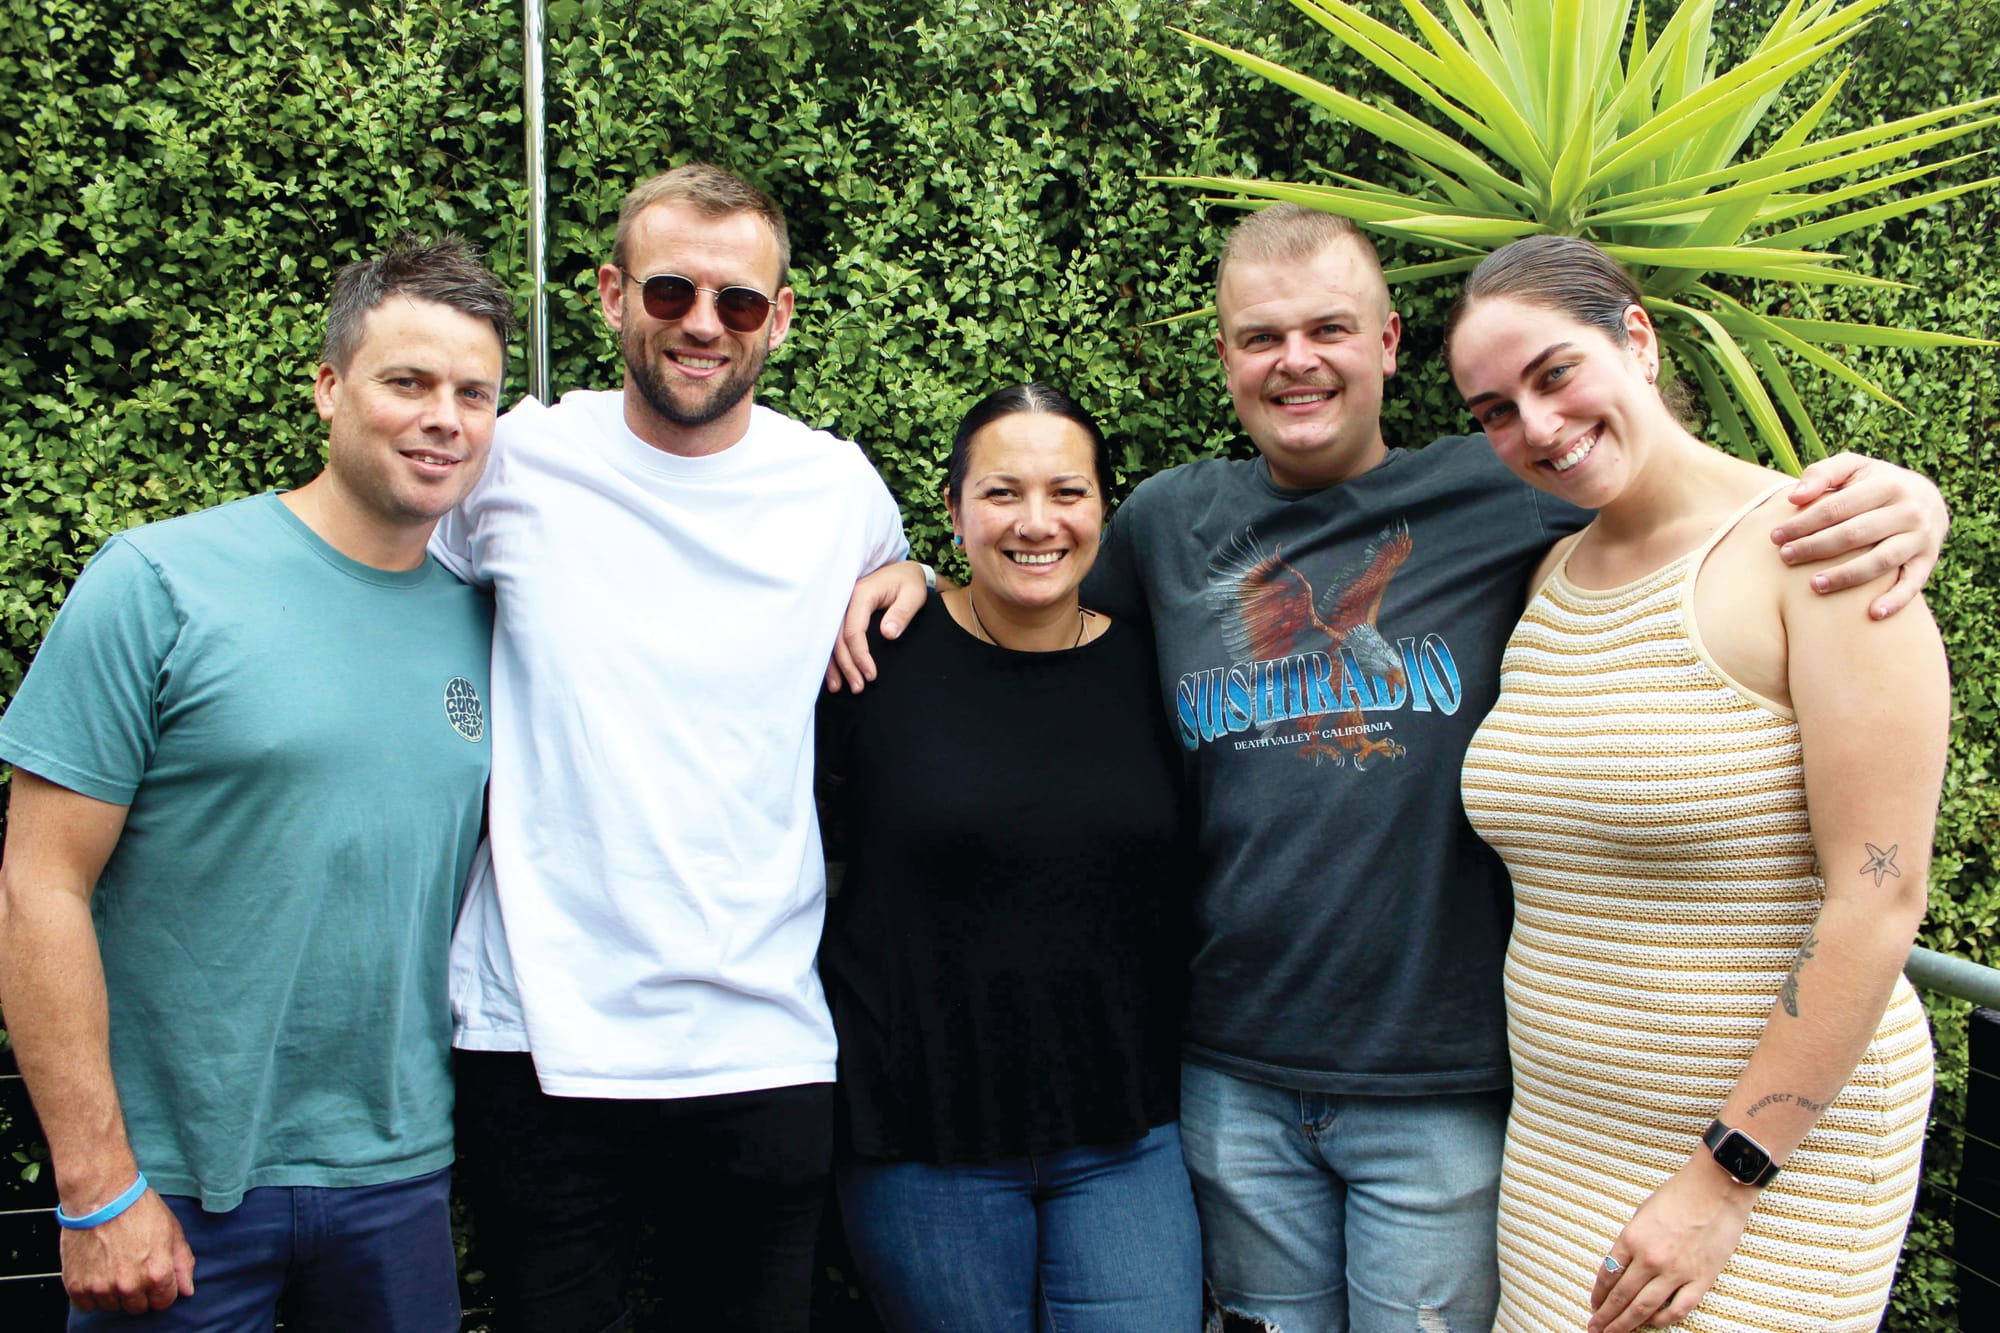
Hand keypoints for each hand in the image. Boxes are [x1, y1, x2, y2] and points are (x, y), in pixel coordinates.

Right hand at [60, 1190, 195, 1312]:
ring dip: (115, 1292)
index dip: (162, 1289)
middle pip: (138, 1307)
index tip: (155, 1276)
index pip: (164, 1302)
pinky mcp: (77, 1286)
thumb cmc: (137, 1209)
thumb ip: (182, 1264)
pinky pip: (88, 1305)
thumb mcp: (172, 1231)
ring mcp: (101, 1288)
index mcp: (157, 1273)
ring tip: (114, 1265)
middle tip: (133, 1268)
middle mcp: (129, 1286)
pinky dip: (92, 1293)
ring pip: (113, 1306)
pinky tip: (97, 1271)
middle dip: (140, 1292)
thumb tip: (187, 1291)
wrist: (101, 1196)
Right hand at [826, 560, 931, 692]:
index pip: (853, 629)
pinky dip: (832, 656)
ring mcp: (841, 606)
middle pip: (837, 637)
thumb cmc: (910, 583)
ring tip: (839, 688)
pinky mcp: (843, 614)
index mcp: (862, 594)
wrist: (904, 571)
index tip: (871, 675)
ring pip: (830, 639)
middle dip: (846, 665)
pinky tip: (833, 674)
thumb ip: (901, 613)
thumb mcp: (913, 596)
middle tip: (857, 688)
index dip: (859, 655)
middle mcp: (845, 600)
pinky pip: (832, 636)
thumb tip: (888, 634)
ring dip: (834, 664)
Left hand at [1589, 1159, 1755, 1332]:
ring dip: (1626, 1325)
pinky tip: (1652, 1324)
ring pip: (1644, 1309)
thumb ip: (1631, 1241)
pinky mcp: (1701, 1280)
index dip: (1598, 1294)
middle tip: (1595, 1329)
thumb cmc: (1679, 1194)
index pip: (1607, 1275)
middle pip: (1621, 1297)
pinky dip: (1662, 1321)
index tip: (1593, 1305)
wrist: (1717, 1188)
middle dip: (1605, 1317)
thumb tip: (1621, 1265)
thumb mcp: (1642, 1213)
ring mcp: (1676, 1272)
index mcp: (1631, 1238)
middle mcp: (1650, 1259)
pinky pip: (1678, 1309)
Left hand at [1772, 451, 1947, 619]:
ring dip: (1846, 576)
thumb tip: (1794, 498)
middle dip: (1815, 547)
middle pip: (1855, 534)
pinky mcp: (1927, 562)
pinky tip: (1872, 614)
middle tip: (1785, 558)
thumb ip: (1822, 473)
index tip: (1775, 537)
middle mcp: (1909, 511)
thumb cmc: (1875, 484)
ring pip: (1880, 561)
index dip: (1803, 523)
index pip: (1837, 508)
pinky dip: (1896, 600)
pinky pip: (1913, 584)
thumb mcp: (1853, 468)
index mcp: (1888, 485)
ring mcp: (1921, 538)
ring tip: (1814, 585)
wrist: (1927, 499)